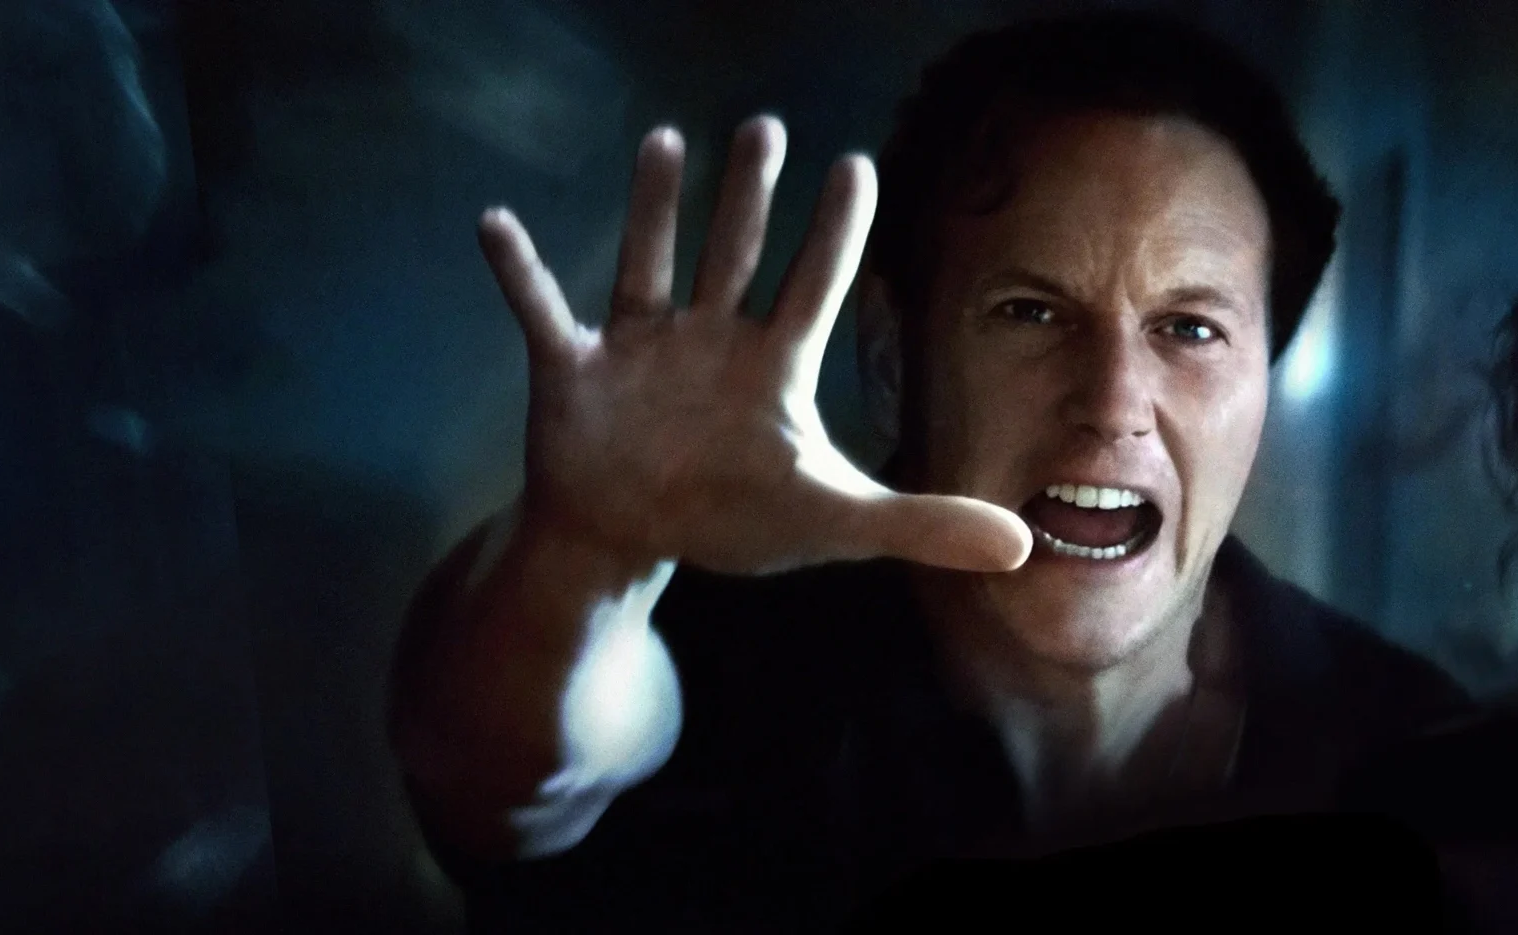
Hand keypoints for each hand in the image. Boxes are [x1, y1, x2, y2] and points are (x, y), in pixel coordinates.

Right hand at [477, 116, 1029, 575]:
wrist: (632, 536)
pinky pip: (541, 312)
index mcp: (772, 363)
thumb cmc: (734, 515)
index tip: (856, 164)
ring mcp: (638, 347)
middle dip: (749, 193)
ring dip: (653, 206)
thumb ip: (924, 524)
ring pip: (648, 262)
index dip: (835, 230)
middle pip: (734, 251)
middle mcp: (708, 336)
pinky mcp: (573, 369)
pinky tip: (493, 223)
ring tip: (665, 139)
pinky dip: (517, 272)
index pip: (814, 283)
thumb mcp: (833, 522)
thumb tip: (1024, 549)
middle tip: (766, 129)